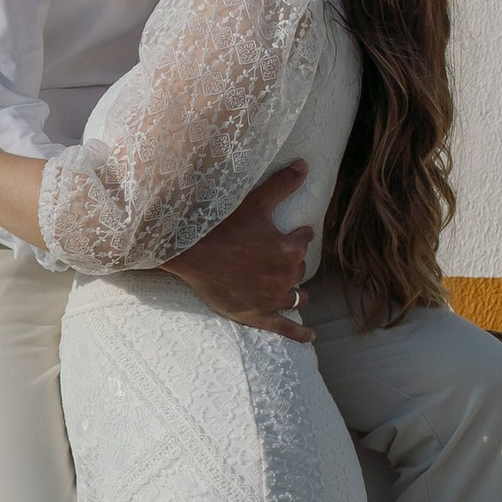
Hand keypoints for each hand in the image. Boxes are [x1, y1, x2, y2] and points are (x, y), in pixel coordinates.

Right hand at [172, 163, 314, 341]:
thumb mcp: (256, 201)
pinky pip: (285, 328)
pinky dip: (300, 334)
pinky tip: (310, 337)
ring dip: (296, 292)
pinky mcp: (258, 316)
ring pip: (296, 296)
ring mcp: (272, 298)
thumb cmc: (223, 225)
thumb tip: (305, 165)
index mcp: (290, 250)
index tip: (292, 232)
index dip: (297, 235)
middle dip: (292, 262)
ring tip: (294, 291)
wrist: (191, 252)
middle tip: (277, 257)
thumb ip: (283, 184)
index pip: (304, 241)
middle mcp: (286, 276)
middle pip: (298, 269)